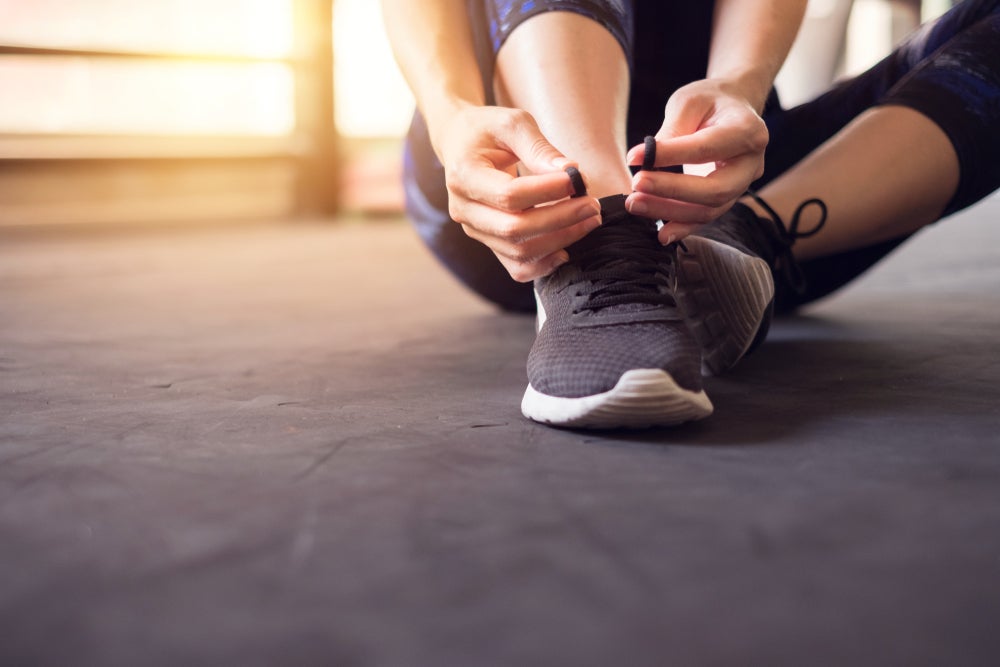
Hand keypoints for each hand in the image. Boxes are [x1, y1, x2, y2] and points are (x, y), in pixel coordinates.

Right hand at [435, 105, 601, 281]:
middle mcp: (464, 209)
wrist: (461, 144)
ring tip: (589, 221)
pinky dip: (544, 265)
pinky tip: (567, 249)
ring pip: (518, 251)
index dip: (547, 192)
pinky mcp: (489, 242)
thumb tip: (571, 174)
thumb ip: (540, 147)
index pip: (509, 194)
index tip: (577, 179)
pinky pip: (516, 267)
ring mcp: (475, 230)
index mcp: (464, 175)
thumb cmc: (488, 130)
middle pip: (514, 229)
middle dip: (560, 219)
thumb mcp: (512, 123)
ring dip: (559, 240)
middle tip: (593, 205)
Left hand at [624, 79, 768, 243]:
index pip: (706, 148)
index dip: (669, 155)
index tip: (633, 157)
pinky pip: (706, 218)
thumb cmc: (709, 101)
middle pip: (715, 190)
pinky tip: (660, 233)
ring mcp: (742, 185)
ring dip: (669, 212)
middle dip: (671, 191)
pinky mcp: (728, 198)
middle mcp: (752, 163)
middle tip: (635, 186)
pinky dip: (682, 227)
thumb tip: (645, 159)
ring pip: (710, 210)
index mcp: (748, 130)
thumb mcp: (689, 101)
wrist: (732, 109)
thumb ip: (672, 129)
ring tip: (634, 204)